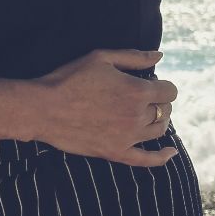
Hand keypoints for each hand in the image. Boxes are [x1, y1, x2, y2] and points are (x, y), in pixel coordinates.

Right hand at [30, 49, 178, 167]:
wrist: (44, 108)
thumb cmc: (70, 78)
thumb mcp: (102, 58)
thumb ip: (134, 57)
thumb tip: (159, 55)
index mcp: (136, 91)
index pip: (169, 91)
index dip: (163, 85)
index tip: (151, 83)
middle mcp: (137, 116)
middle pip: (165, 110)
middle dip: (160, 102)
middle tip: (145, 97)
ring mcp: (127, 137)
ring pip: (159, 131)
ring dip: (159, 121)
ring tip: (148, 114)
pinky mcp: (115, 153)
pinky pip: (146, 160)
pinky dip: (162, 157)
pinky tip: (170, 152)